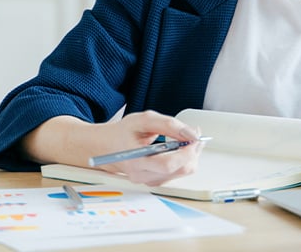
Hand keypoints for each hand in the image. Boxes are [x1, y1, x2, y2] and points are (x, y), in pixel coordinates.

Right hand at [22, 110, 203, 186]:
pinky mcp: (154, 181)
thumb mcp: (144, 120)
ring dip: (190, 155)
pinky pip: (177, 173)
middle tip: (194, 134)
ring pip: (182, 172)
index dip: (186, 152)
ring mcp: (149, 180)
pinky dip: (183, 159)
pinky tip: (179, 147)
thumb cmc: (122, 132)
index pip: (168, 164)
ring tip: (185, 138)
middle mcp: (143, 175)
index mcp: (136, 161)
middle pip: (180, 170)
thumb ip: (168, 125)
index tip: (195, 138)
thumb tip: (191, 133)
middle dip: (193, 152)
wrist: (105, 147)